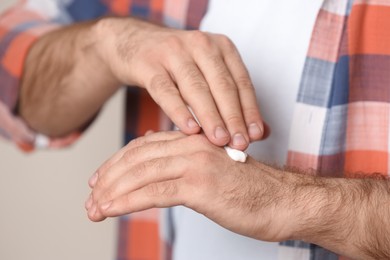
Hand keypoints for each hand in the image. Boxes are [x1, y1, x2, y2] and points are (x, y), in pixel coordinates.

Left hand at [85, 131, 294, 241]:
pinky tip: (109, 209)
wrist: (283, 201)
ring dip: (111, 191)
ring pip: (140, 174)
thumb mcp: (213, 168)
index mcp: (193, 140)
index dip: (117, 162)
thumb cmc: (250, 189)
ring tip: (94, 208)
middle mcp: (192, 146)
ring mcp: (195, 164)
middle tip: (90, 196)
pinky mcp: (200, 186)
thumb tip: (156, 158)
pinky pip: (152, 192)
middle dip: (108, 177)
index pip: (144, 146)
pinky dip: (126, 201)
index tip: (99, 179)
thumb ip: (185, 161)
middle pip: (136, 158)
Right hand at [94, 17, 264, 149]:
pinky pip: (166, 91)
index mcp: (222, 47)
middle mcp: (201, 45)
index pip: (241, 82)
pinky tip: (189, 129)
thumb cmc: (181, 67)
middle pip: (222, 85)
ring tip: (219, 140)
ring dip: (210, 117)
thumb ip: (234, 102)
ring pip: (196, 88)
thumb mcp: (209, 77)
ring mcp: (174, 52)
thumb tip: (261, 133)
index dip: (250, 110)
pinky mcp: (149, 64)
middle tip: (240, 144)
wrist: (139, 46)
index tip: (254, 136)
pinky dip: (178, 111)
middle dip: (233, 117)